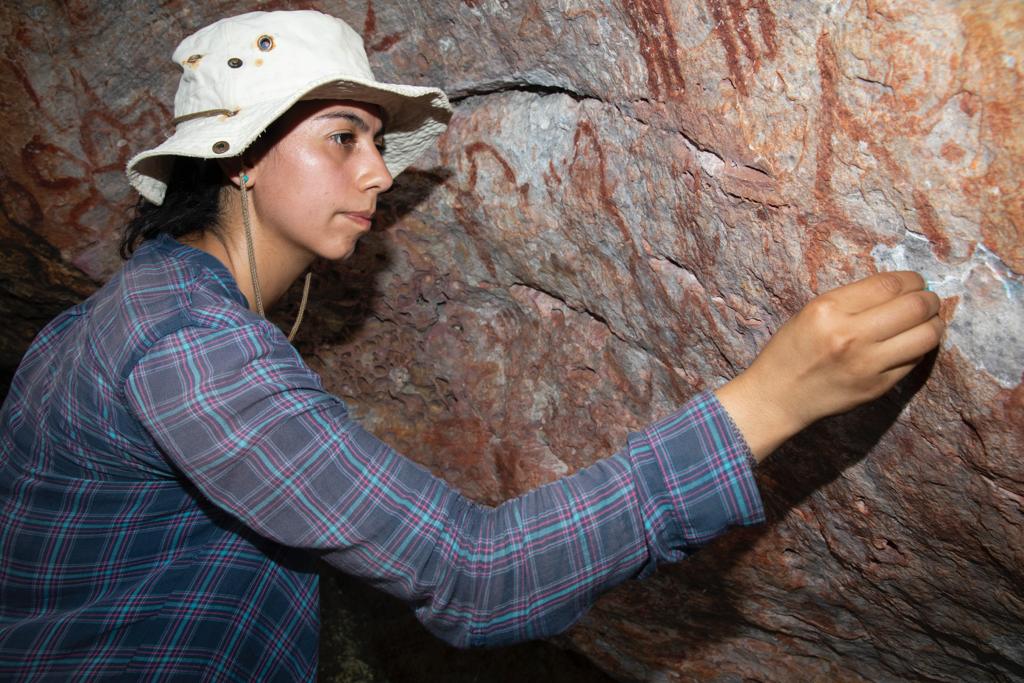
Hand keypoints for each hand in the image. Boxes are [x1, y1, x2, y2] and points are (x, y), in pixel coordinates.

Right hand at [715, 271, 944, 461]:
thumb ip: (854, 299)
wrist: (777, 396)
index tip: (916, 282)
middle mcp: (850, 335)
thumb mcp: (812, 312)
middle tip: (928, 300)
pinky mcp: (877, 387)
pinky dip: (919, 348)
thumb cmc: (792, 349)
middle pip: (915, 307)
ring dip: (934, 324)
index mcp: (829, 309)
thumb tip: (902, 289)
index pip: (889, 284)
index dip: (912, 279)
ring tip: (928, 322)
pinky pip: (914, 361)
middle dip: (930, 300)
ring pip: (926, 336)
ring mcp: (867, 364)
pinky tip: (910, 344)